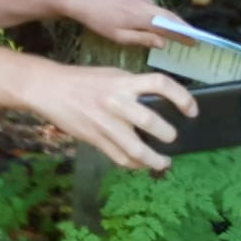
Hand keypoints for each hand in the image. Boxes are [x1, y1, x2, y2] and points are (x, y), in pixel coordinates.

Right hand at [25, 63, 196, 170]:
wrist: (48, 88)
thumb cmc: (83, 81)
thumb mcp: (110, 76)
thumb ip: (132, 89)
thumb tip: (158, 106)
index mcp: (123, 81)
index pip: (160, 83)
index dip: (182, 97)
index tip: (192, 111)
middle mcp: (116, 101)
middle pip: (151, 121)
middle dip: (168, 135)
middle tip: (171, 138)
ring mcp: (105, 123)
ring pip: (137, 149)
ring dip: (155, 160)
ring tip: (163, 162)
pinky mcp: (95, 139)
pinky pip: (120, 158)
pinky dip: (134, 164)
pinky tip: (139, 163)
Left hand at [65, 0, 185, 47]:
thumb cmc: (98, 21)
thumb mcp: (119, 37)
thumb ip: (143, 39)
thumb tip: (163, 43)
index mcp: (139, 13)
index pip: (167, 22)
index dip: (183, 30)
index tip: (194, 39)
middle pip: (164, 13)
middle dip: (177, 25)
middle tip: (187, 36)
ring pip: (152, 6)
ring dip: (155, 17)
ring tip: (157, 30)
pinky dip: (145, 9)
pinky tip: (136, 16)